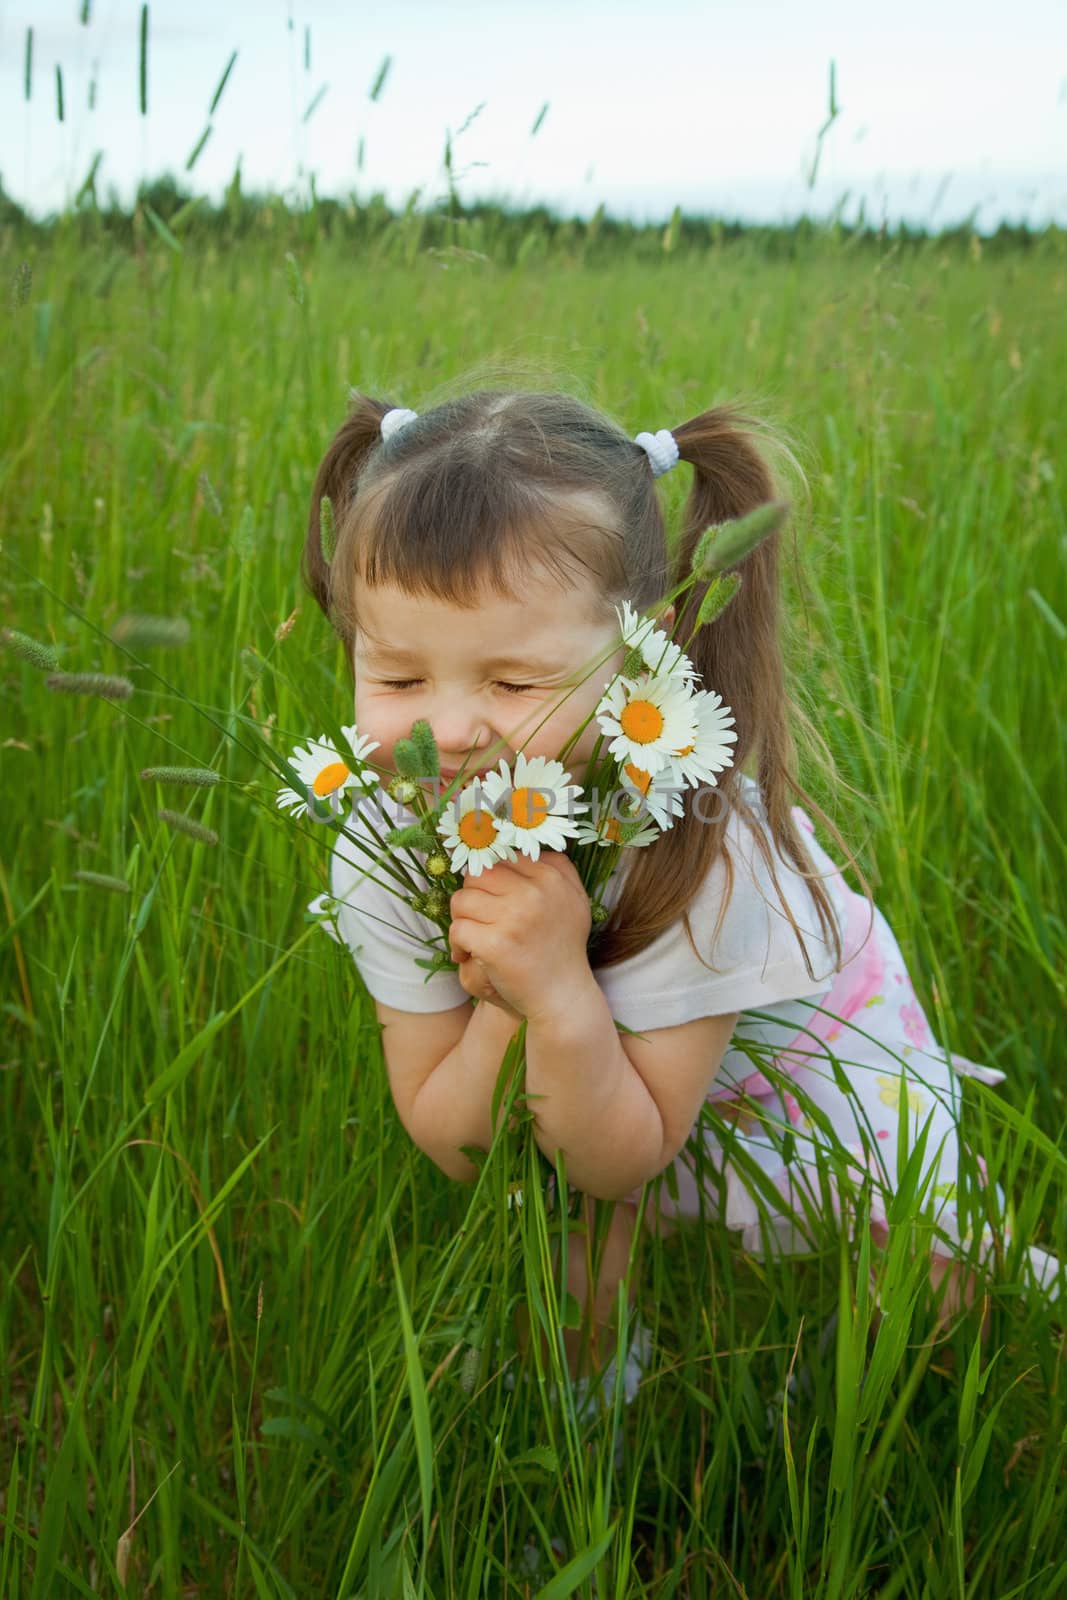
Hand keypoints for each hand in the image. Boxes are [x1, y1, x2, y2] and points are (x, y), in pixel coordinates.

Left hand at [448, 851, 592, 1023]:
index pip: (500, 857)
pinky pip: (458, 929)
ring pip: (461, 900)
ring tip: (474, 939)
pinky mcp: (496, 944)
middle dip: (472, 897)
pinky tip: (469, 956)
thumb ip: (553, 867)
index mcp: (552, 875)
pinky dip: (458, 945)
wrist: (563, 996)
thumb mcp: (572, 898)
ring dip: (462, 921)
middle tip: (479, 920)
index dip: (489, 879)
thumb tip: (514, 840)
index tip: (492, 900)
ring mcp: (515, 917)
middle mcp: (535, 892)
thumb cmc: (562, 946)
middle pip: (477, 874)